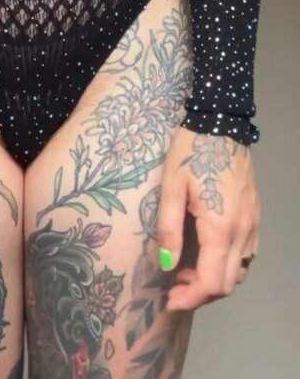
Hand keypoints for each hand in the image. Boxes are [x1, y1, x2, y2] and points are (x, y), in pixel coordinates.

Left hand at [157, 125, 260, 310]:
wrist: (220, 123)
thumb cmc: (191, 152)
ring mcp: (253, 225)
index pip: (211, 283)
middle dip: (200, 293)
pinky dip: (228, 264)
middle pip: (228, 284)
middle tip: (172, 285)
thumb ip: (168, 229)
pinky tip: (207, 253)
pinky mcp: (255, 216)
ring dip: (215, 279)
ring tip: (186, 268)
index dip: (190, 298)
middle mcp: (243, 232)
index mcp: (221, 228)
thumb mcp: (171, 187)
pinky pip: (247, 255)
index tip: (168, 300)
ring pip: (240, 272)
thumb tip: (165, 264)